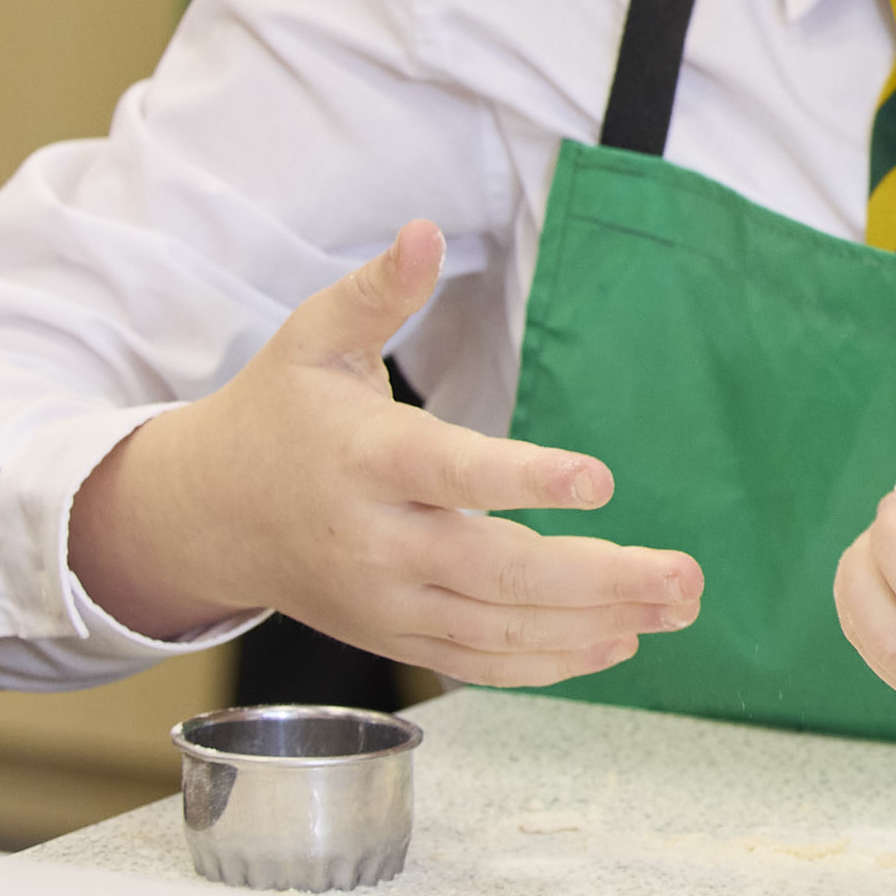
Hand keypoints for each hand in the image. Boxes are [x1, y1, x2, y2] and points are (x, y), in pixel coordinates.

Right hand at [65, 224, 703, 685]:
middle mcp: (376, 541)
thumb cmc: (279, 413)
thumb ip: (378, 290)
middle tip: (687, 575)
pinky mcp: (392, 636)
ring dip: (594, 626)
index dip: (522, 480)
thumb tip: (426, 231)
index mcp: (364, 459)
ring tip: (677, 611)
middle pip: (494, 572)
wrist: (208, 515)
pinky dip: (548, 664)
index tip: (599, 480)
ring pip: (496, 630)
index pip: (449, 473)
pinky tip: (617, 644)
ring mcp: (384, 601)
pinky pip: (476, 663)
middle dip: (598, 577)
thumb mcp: (313, 338)